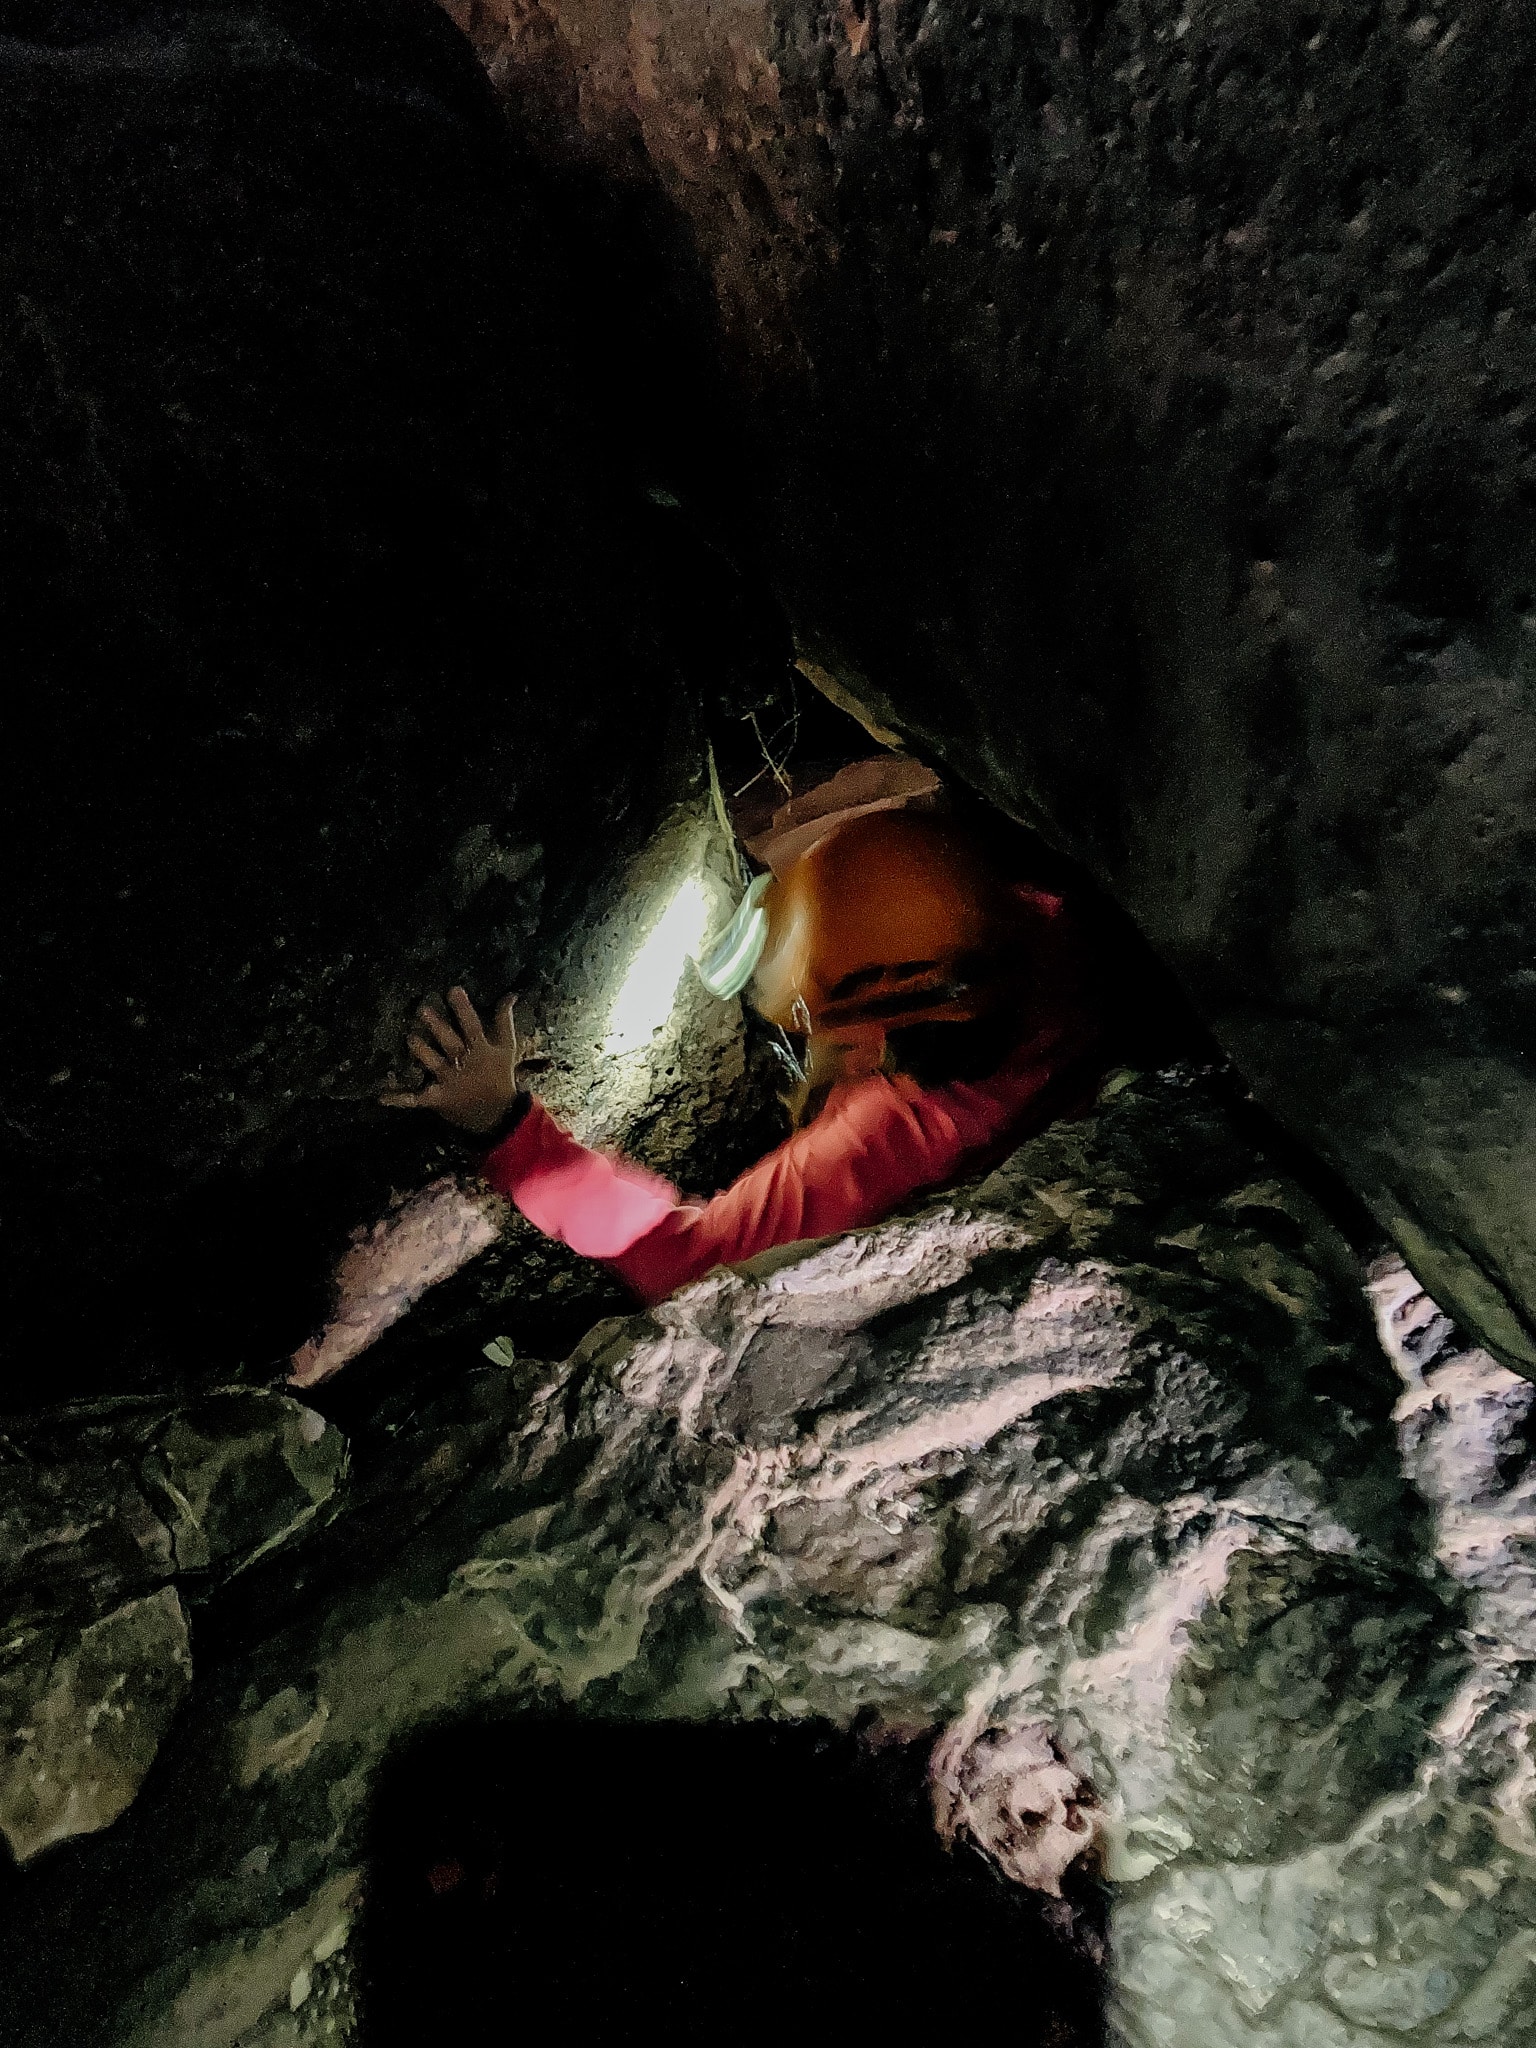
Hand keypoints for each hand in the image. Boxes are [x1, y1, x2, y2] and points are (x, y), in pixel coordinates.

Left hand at [380, 987, 541, 1133]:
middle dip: (438, 1027)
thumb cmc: (500, 1076)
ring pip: (434, 1065)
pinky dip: (400, 1099)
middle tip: (423, 1010)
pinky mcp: (439, 1098)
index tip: (453, 990)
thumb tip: (511, 995)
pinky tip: (382, 1097)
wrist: (499, 1115)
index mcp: (480, 1050)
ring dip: (423, 1053)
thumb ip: (504, 1020)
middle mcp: (464, 1064)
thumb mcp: (507, 1048)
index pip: (472, 1026)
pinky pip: (417, 1098)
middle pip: (451, 1043)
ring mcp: (450, 1082)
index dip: (463, 1009)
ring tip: (411, 1039)